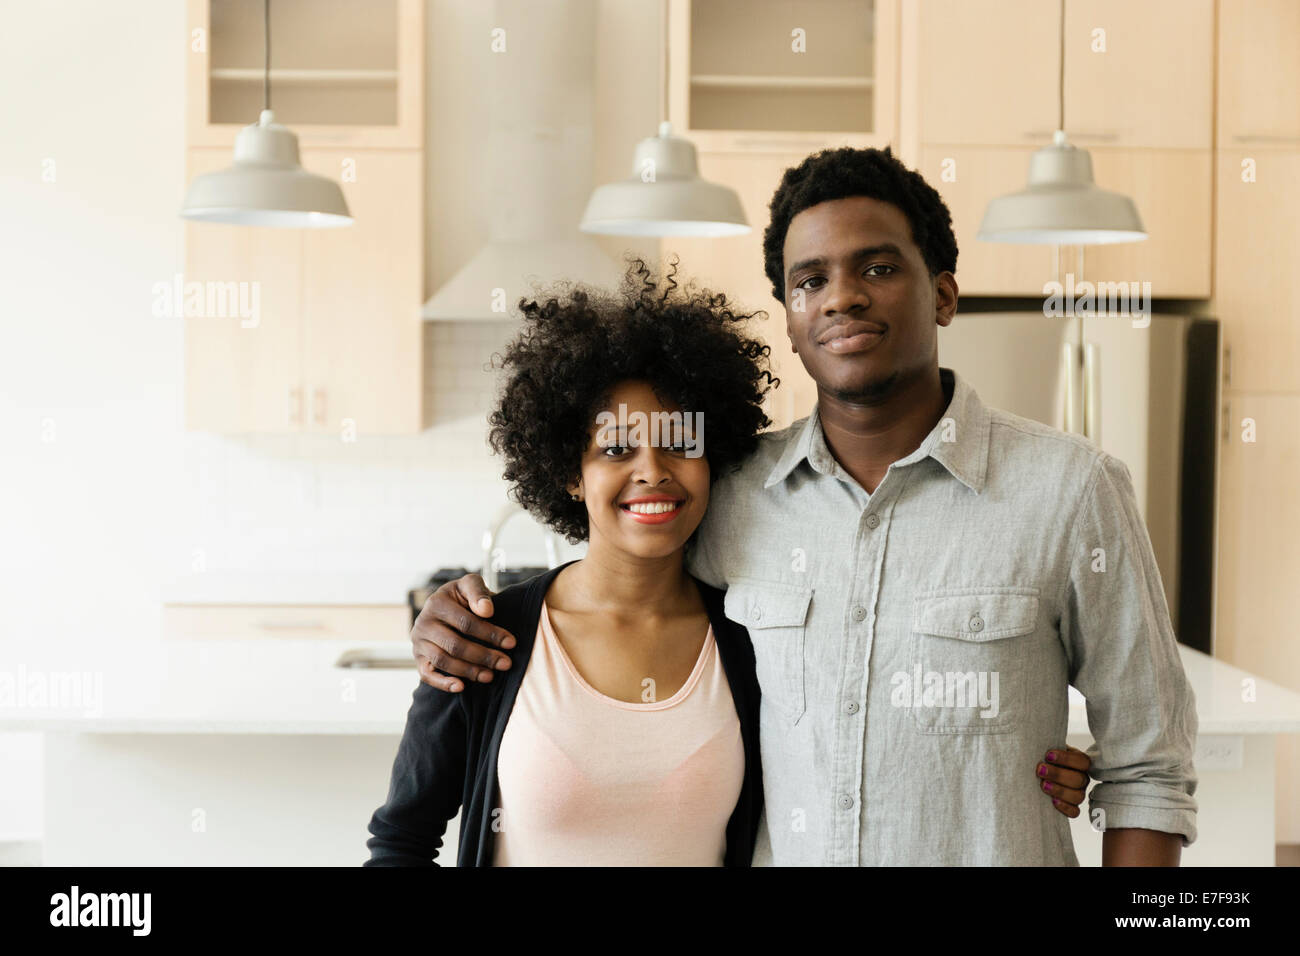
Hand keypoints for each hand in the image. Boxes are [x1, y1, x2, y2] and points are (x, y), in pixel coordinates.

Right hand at [410, 573, 516, 691]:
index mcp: (437, 602)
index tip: (511, 643)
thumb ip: (478, 593)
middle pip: (455, 645)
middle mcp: (423, 622)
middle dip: (483, 656)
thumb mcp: (470, 585)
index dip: (489, 633)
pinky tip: (462, 687)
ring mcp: (418, 642)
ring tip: (490, 675)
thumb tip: (487, 610)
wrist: (445, 607)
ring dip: (469, 671)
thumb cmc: (463, 598)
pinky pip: (427, 675)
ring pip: (443, 661)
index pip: (466, 623)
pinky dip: (443, 683)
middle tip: (506, 664)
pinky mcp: (418, 658)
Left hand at [1037, 745, 1090, 817]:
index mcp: (1079, 762)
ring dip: (1059, 791)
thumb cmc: (1043, 758)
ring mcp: (1078, 793)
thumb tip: (1037, 743)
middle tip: (1040, 770)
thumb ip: (1048, 747)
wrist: (1038, 772)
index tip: (1047, 755)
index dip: (1066, 759)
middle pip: (1078, 780)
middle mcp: (1082, 778)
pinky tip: (1052, 801)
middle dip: (1058, 775)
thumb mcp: (1048, 749)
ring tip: (1043, 785)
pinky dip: (1065, 808)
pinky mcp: (1072, 807)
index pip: (1082, 761)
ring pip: (1077, 796)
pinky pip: (1074, 812)